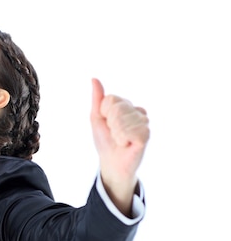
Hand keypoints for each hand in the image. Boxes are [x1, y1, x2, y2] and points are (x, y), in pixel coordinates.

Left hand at [90, 78, 149, 214]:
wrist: (110, 161)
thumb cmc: (104, 140)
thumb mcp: (96, 117)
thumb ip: (97, 99)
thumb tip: (94, 79)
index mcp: (125, 106)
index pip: (112, 99)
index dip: (104, 113)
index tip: (106, 124)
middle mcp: (136, 112)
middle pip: (118, 108)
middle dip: (110, 123)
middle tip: (113, 133)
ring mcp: (143, 123)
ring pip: (124, 120)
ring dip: (116, 133)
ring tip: (120, 140)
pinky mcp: (146, 135)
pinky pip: (132, 131)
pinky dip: (124, 139)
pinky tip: (127, 144)